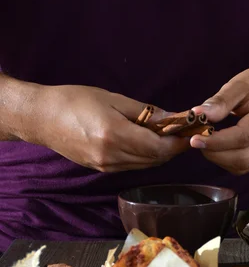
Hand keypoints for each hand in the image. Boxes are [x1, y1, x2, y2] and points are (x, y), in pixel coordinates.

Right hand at [27, 85, 188, 171]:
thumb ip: (143, 111)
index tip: (189, 132)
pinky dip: (144, 157)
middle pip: (154, 159)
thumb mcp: (112, 98)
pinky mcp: (100, 168)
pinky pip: (131, 166)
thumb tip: (170, 118)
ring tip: (167, 137)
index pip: (158, 147)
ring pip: (144, 165)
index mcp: (114, 135)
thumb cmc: (74, 100)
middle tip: (183, 134)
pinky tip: (146, 143)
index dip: (177, 142)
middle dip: (172, 148)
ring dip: (159, 154)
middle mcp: (111, 156)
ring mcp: (105, 165)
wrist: (41, 118)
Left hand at [190, 66, 248, 174]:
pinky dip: (228, 161)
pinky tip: (219, 148)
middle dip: (216, 154)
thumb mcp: (239, 84)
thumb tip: (198, 114)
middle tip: (197, 142)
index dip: (217, 142)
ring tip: (207, 144)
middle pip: (244, 157)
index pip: (243, 136)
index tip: (195, 139)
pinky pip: (247, 166)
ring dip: (220, 159)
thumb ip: (220, 101)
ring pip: (244, 166)